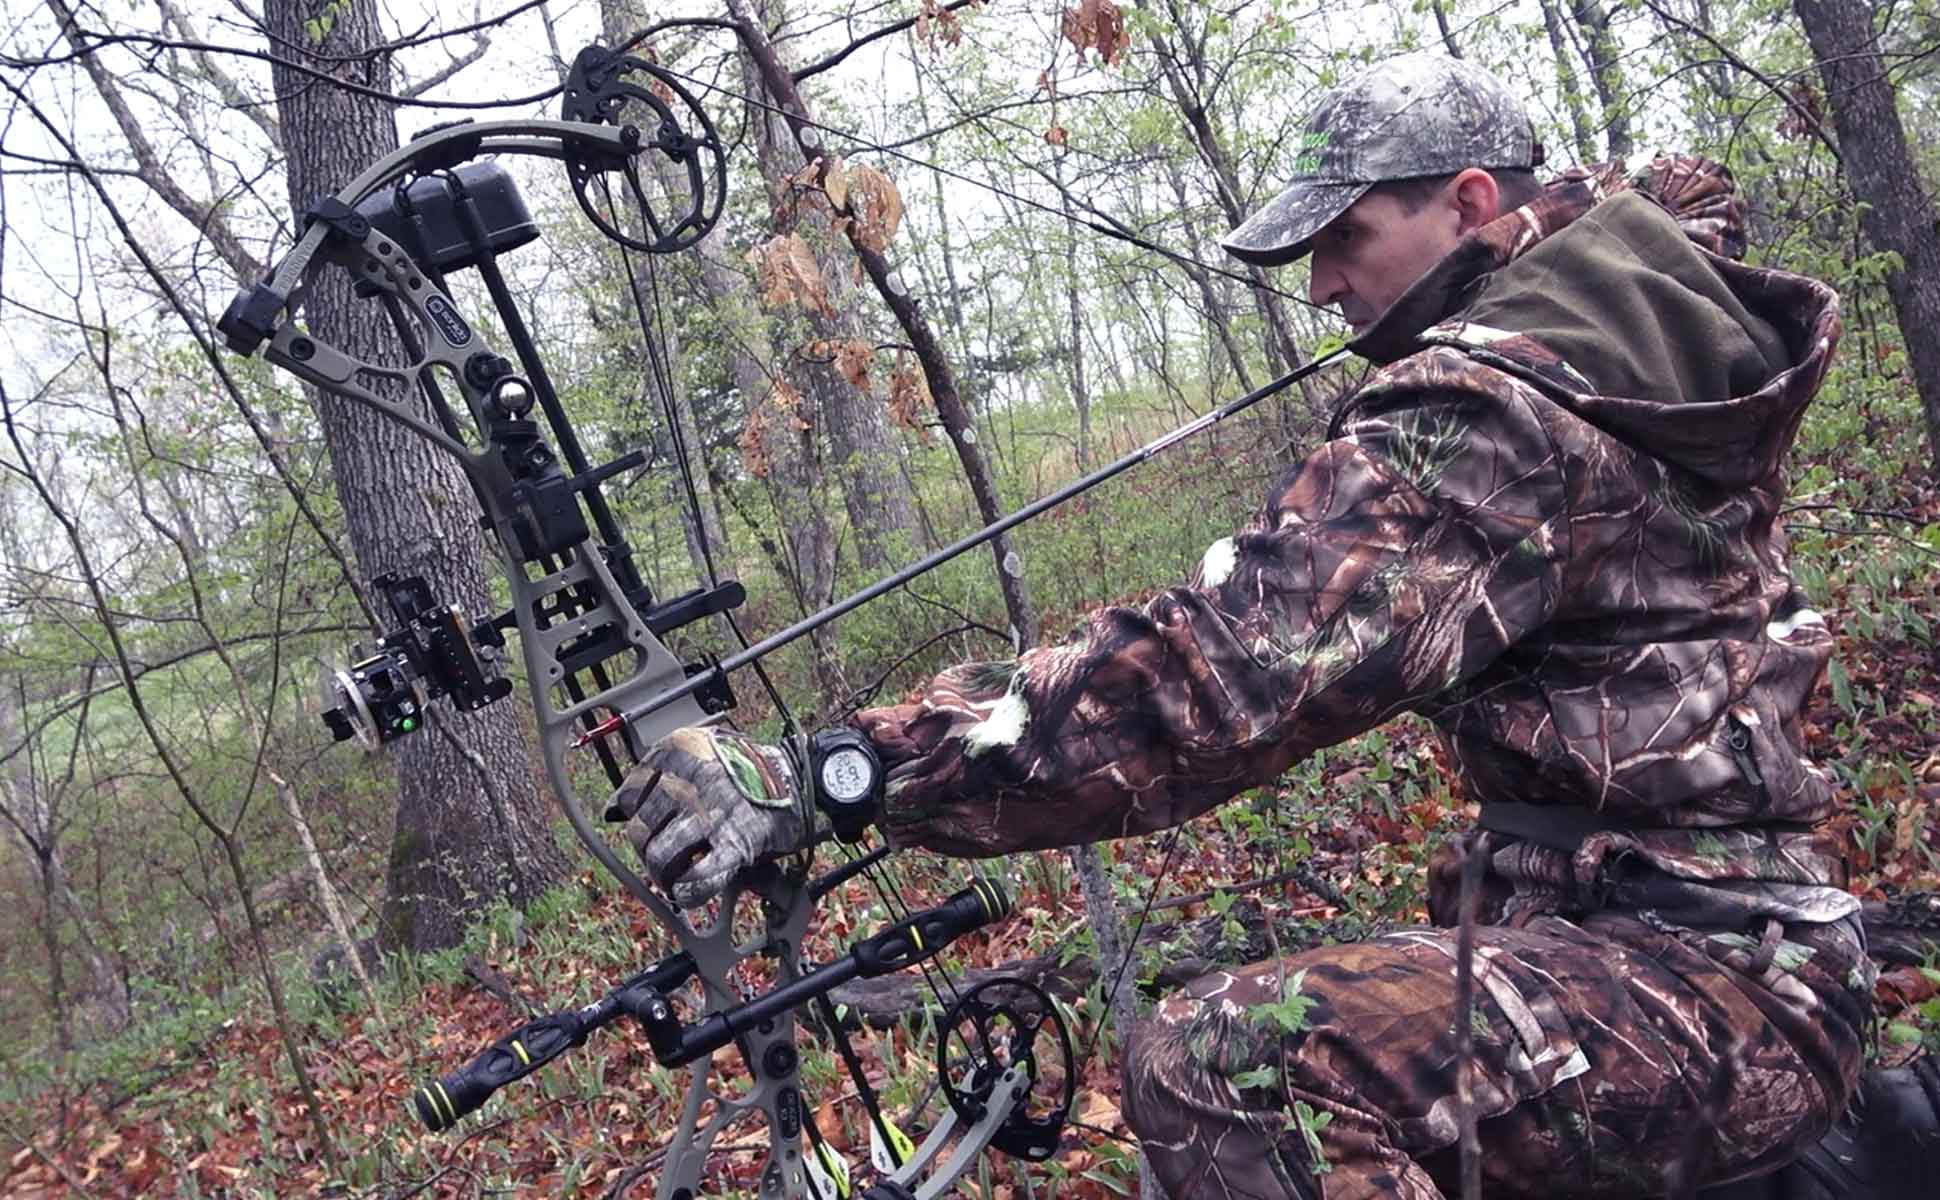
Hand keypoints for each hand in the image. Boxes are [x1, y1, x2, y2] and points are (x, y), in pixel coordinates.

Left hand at [608, 727, 810, 906]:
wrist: (806, 777)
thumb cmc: (751, 769)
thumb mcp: (702, 751)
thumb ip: (660, 773)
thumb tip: (615, 810)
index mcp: (679, 750)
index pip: (629, 795)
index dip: (636, 818)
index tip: (650, 827)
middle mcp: (689, 779)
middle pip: (639, 830)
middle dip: (647, 850)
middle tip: (663, 856)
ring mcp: (711, 812)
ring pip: (659, 856)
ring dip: (663, 874)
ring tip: (673, 877)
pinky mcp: (735, 843)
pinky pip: (697, 878)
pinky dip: (689, 893)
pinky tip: (688, 893)